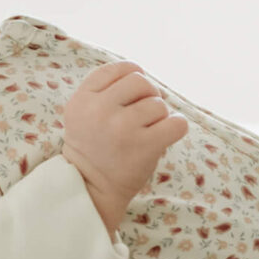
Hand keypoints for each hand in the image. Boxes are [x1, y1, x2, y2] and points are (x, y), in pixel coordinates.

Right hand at [63, 61, 189, 230]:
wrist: (90, 189)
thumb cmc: (93, 148)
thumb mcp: (81, 112)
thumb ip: (102, 90)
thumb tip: (140, 73)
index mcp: (82, 99)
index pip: (118, 69)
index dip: (132, 76)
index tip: (133, 94)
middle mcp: (99, 110)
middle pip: (140, 81)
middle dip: (148, 95)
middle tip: (143, 115)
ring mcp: (122, 128)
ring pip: (158, 103)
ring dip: (159, 116)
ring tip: (147, 131)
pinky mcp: (144, 146)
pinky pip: (176, 123)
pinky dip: (177, 126)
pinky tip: (166, 134)